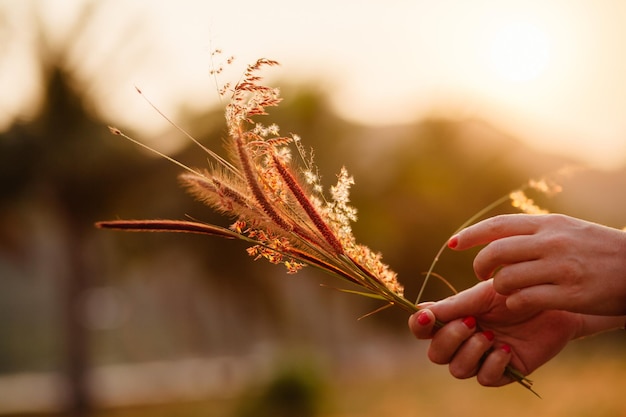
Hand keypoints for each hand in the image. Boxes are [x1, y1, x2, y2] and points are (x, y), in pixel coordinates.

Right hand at [408, 279, 581, 386]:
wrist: (552, 303)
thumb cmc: (516, 293)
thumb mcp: (483, 295)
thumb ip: (454, 305)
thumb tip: (421, 310)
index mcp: (454, 318)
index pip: (423, 329)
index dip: (418, 326)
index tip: (427, 316)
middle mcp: (463, 341)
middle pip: (436, 354)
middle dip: (449, 339)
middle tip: (471, 322)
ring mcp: (481, 357)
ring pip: (457, 369)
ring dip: (471, 352)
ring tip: (491, 335)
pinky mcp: (504, 372)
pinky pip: (485, 378)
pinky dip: (492, 363)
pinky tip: (506, 349)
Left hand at [449, 214, 625, 314]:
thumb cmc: (599, 249)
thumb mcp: (567, 229)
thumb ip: (534, 232)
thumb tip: (497, 236)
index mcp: (548, 224)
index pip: (497, 226)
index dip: (470, 235)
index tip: (453, 244)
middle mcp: (551, 242)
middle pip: (495, 253)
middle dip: (480, 266)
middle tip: (481, 275)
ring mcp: (560, 268)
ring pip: (506, 279)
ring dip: (499, 288)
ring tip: (507, 290)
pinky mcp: (569, 294)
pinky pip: (525, 299)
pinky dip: (516, 302)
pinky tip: (522, 302)